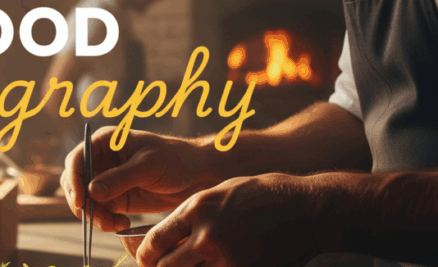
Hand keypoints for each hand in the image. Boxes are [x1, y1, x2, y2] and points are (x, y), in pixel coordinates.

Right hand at [60, 126, 222, 231]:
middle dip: (82, 202)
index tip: (81, 201)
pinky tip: (123, 223)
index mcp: (105, 141)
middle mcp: (101, 159)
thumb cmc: (174, 159)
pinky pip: (98, 211)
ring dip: (94, 215)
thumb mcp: (148, 166)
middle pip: (74, 181)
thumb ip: (120, 178)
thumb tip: (92, 191)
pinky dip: (104, 221)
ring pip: (84, 200)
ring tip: (116, 223)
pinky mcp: (114, 197)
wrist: (195, 175)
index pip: (77, 158)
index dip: (74, 179)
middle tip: (99, 218)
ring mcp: (106, 179)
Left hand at [137, 173, 320, 266]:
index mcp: (197, 209)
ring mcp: (228, 258)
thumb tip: (170, 235)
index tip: (144, 258)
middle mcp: (207, 235)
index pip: (155, 241)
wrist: (308, 209)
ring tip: (187, 266)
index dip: (143, 255)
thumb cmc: (264, 195)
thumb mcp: (221, 193)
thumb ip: (193, 214)